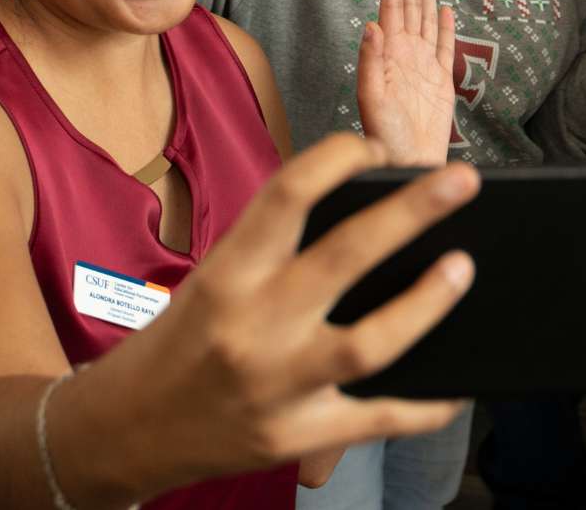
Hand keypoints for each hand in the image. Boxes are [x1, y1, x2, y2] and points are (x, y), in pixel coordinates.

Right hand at [90, 136, 477, 497]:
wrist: (122, 431)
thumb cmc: (187, 335)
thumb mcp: (217, 274)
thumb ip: (280, 243)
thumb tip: (373, 200)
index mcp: (229, 272)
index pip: (289, 193)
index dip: (340, 158)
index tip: (379, 146)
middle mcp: (252, 326)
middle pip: (344, 257)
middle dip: (411, 213)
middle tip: (464, 179)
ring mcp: (276, 387)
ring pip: (369, 344)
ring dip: (426, 304)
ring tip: (464, 268)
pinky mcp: (295, 439)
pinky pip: (377, 420)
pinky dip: (427, 405)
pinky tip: (461, 382)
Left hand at [357, 0, 455, 166]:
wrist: (409, 167)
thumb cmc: (385, 141)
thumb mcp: (372, 101)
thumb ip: (370, 62)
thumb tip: (371, 25)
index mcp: (389, 54)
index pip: (391, 6)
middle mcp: (405, 54)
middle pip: (409, 3)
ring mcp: (423, 65)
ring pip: (426, 16)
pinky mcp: (441, 81)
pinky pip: (444, 46)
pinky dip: (444, 26)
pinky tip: (443, 8)